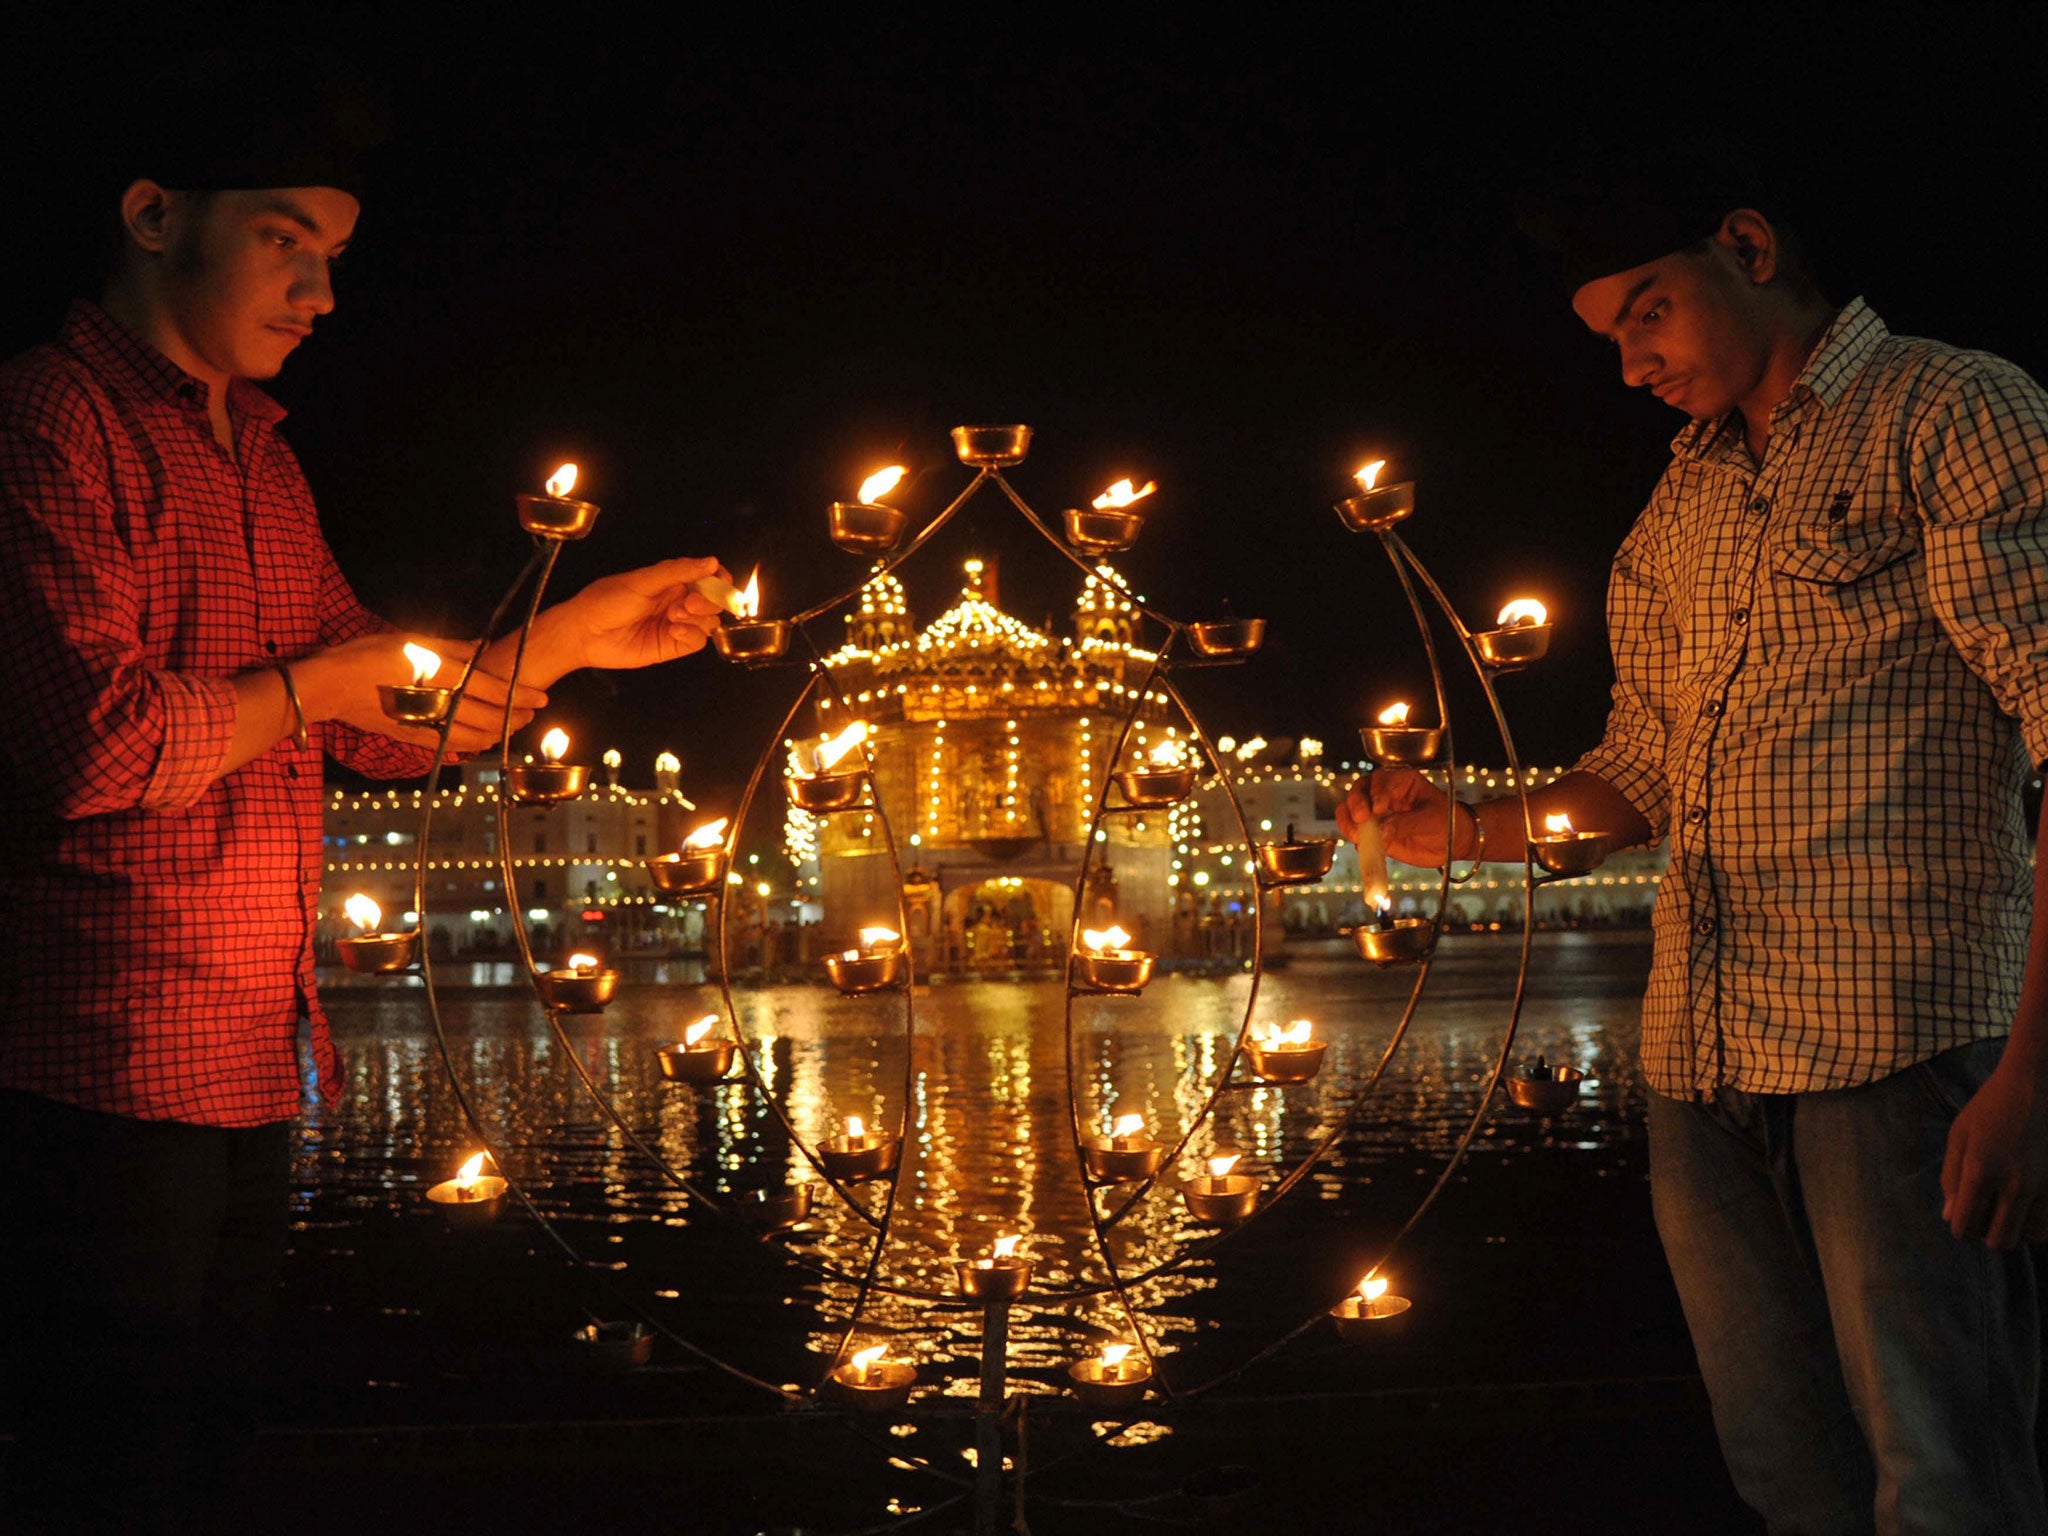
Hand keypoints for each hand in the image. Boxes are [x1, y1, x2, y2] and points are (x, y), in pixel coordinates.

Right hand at [295, 633, 544, 754]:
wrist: (330, 685)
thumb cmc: (368, 655)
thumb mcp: (411, 640)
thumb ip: (451, 647)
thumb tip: (482, 648)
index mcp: (438, 673)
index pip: (491, 688)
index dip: (520, 695)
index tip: (542, 698)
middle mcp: (436, 701)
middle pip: (489, 716)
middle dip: (515, 716)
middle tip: (533, 713)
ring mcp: (424, 723)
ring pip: (474, 736)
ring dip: (498, 732)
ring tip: (513, 725)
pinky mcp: (412, 737)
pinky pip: (450, 745)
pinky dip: (471, 743)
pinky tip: (482, 740)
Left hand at [544, 555, 730, 673]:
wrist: (584, 633)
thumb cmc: (607, 600)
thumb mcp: (642, 581)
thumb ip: (678, 571)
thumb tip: (711, 562)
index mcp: (672, 580)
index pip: (708, 577)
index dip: (720, 580)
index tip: (721, 582)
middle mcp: (678, 601)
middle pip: (714, 601)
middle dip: (710, 600)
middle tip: (691, 602)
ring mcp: (677, 624)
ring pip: (709, 621)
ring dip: (699, 617)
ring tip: (674, 615)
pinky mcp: (672, 646)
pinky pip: (697, 641)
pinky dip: (692, 634)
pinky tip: (674, 630)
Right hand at [1338, 769, 1469, 867]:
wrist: (1451, 842)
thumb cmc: (1446, 822)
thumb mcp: (1431, 820)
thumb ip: (1406, 823)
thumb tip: (1382, 831)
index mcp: (1402, 780)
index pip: (1382, 779)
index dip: (1377, 792)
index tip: (1379, 808)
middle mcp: (1384, 793)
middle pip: (1359, 790)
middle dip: (1356, 803)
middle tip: (1361, 818)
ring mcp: (1375, 813)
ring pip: (1349, 809)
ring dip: (1348, 821)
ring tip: (1356, 835)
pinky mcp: (1372, 831)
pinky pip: (1355, 831)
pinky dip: (1353, 837)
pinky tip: (1361, 844)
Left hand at [1941, 1057, 2047, 1248]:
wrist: (2037, 1083)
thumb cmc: (1991, 1106)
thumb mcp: (1960, 1135)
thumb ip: (1951, 1178)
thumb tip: (1951, 1218)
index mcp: (1981, 1170)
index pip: (1965, 1227)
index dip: (1960, 1228)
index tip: (1962, 1215)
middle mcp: (2015, 1184)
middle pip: (1999, 1242)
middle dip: (1985, 1234)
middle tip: (1984, 1214)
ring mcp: (2045, 1186)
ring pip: (2029, 1237)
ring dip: (2014, 1229)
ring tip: (2006, 1207)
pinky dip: (2036, 1223)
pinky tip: (2026, 1205)